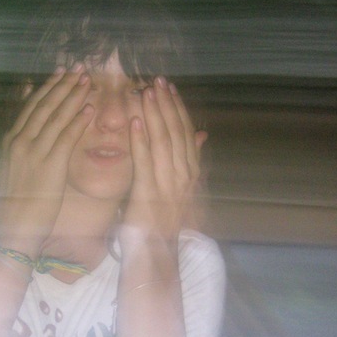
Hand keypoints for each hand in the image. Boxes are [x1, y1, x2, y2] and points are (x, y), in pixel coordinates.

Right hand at [0, 66, 93, 255]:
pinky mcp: (50, 165)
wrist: (11, 228)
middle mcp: (20, 141)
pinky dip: (78, 121)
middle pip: (44, 105)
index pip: (31, 107)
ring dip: (73, 96)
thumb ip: (24, 151)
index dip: (48, 88)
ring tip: (87, 81)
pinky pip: (67, 137)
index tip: (60, 73)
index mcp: (11, 141)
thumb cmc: (16, 205)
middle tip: (78, 68)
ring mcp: (34, 152)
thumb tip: (36, 138)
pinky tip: (90, 109)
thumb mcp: (14, 171)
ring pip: (56, 116)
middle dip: (62, 85)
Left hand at [123, 77, 206, 243]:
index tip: (169, 87)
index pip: (185, 133)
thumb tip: (201, 134)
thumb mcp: (177, 188)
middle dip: (166, 104)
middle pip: (176, 132)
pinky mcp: (149, 194)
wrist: (156, 256)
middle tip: (157, 80)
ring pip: (163, 142)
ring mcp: (168, 185)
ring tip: (147, 91)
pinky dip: (141, 140)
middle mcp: (183, 177)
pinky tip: (135, 121)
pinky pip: (145, 162)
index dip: (177, 108)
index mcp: (190, 174)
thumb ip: (187, 161)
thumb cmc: (161, 224)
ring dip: (154, 114)